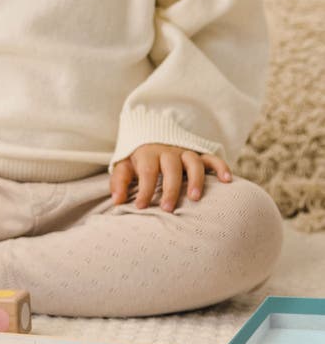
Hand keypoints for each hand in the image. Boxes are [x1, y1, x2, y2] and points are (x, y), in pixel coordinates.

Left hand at [110, 143, 231, 212]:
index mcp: (148, 154)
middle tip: (168, 209)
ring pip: (193, 162)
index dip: (144, 190)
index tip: (141, 207)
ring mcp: (185, 153)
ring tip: (195, 198)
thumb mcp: (124, 166)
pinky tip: (227, 180)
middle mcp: (168, 152)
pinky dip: (221, 167)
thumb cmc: (138, 159)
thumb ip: (119, 181)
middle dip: (170, 188)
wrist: (151, 134)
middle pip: (171, 168)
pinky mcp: (199, 155)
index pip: (148, 172)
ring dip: (195, 179)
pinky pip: (212, 158)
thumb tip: (117, 201)